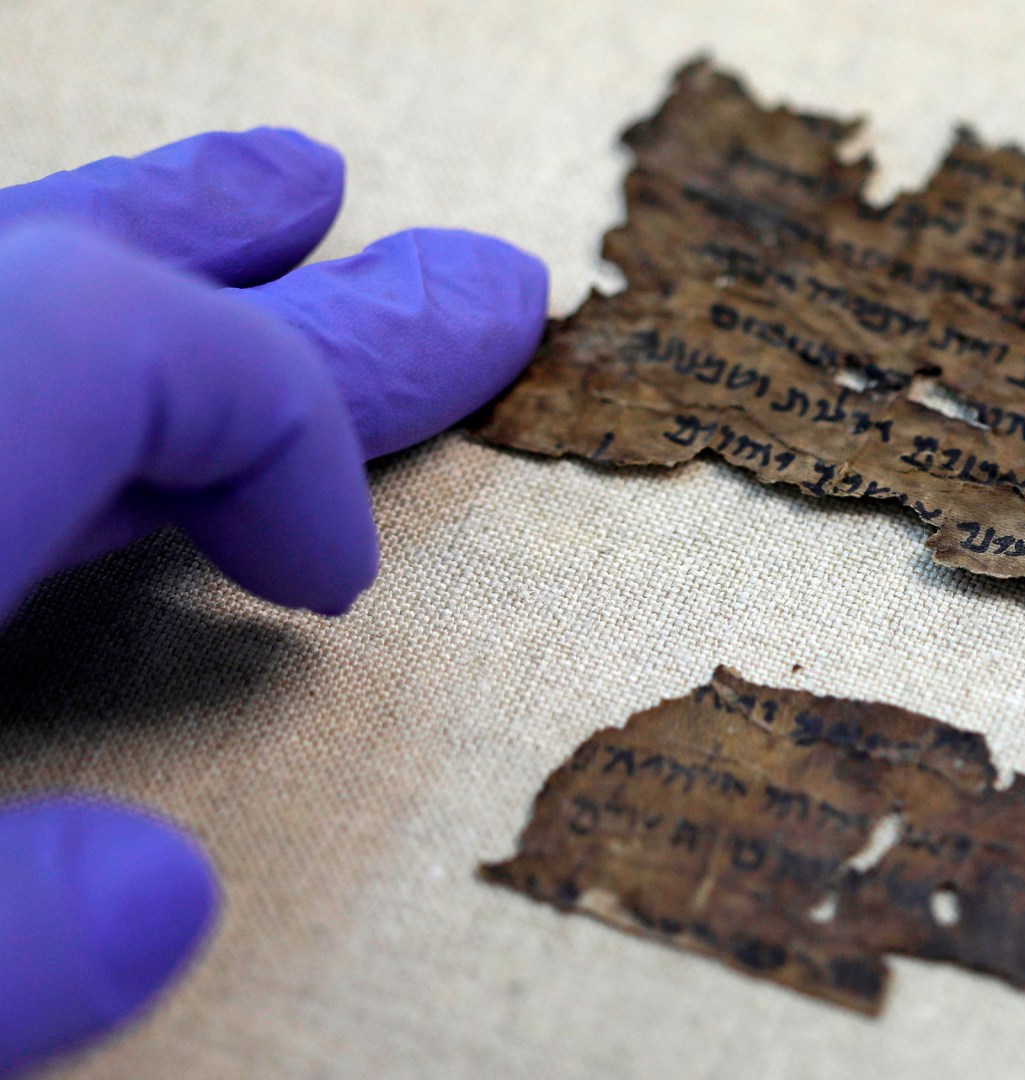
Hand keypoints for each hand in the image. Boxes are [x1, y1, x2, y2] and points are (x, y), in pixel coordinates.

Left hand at [0, 128, 546, 1073]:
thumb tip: (166, 908)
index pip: (148, 354)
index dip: (291, 453)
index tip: (327, 591)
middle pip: (90, 286)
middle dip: (294, 288)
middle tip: (464, 278)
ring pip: (0, 284)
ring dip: (153, 240)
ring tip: (271, 193)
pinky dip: (39, 328)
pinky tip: (63, 321)